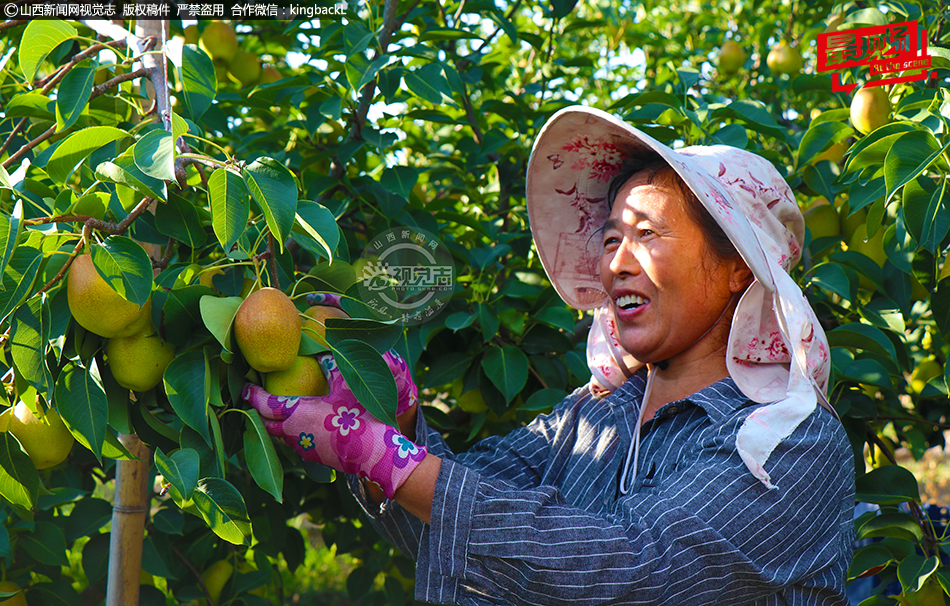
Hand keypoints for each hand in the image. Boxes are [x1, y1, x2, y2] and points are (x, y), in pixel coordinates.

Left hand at [243, 350, 425, 498]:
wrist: (377, 453)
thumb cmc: (361, 415)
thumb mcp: (346, 384)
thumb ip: (329, 366)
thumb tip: (320, 352)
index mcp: (298, 413)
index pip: (265, 404)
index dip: (253, 394)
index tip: (245, 386)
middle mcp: (295, 434)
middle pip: (266, 424)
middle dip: (259, 411)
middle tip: (258, 398)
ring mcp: (304, 449)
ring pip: (280, 436)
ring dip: (275, 424)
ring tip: (277, 411)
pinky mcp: (315, 458)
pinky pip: (295, 444)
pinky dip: (290, 433)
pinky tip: (300, 425)